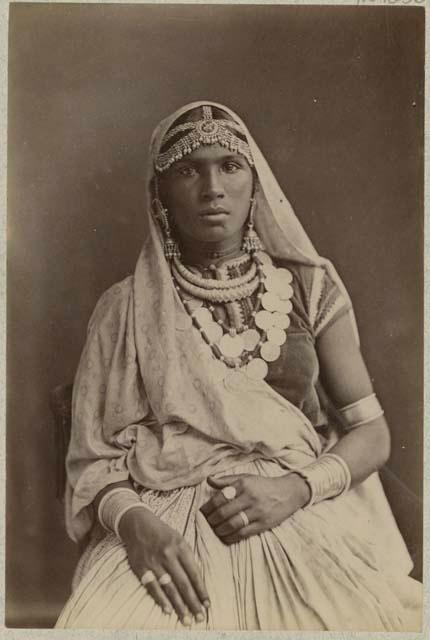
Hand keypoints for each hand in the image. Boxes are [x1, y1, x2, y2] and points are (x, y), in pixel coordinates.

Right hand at [118, 507, 208, 625]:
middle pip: (183, 583)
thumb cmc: (162, 533)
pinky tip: (168, 610)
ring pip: (169, 588)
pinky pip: (152, 587)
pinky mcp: (141, 568)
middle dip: (193, 602)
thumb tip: (196, 581)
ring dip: (178, 605)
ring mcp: (154, 562)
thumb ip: (187, 558)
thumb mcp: (179, 539)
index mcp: (180, 546)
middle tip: (200, 618)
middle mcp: (168, 555)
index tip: (207, 605)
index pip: (194, 573)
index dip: (201, 590)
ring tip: (186, 619)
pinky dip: (160, 599)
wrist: (138, 524)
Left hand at [200, 472, 309, 544]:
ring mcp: (257, 512)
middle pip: (224, 512)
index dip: (208, 506)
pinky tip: (225, 536)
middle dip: (212, 520)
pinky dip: (231, 537)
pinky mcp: (263, 524)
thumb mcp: (246, 477)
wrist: (288, 492)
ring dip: (219, 530)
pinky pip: (243, 533)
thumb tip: (209, 480)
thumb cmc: (263, 485)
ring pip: (233, 524)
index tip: (202, 512)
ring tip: (214, 530)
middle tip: (206, 522)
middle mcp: (250, 497)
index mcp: (244, 484)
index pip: (220, 497)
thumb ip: (226, 480)